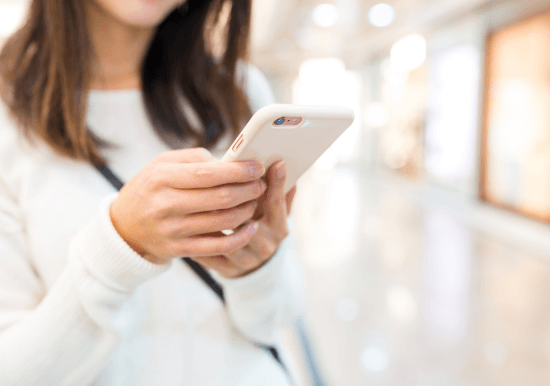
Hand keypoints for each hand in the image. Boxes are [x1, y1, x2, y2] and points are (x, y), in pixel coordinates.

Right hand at [109, 148, 266, 263]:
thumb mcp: (160, 164)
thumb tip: (227, 162)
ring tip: (253, 201)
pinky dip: (240, 237)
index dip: (237, 171)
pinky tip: (250, 227)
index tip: (256, 167)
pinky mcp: (179, 250)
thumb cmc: (150, 189)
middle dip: (248, 190)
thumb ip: (193, 159)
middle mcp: (166, 205)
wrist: (124, 228)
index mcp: (162, 178)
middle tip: (259, 184)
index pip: (208, 173)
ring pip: (223, 221)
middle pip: (220, 198)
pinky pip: (218, 246)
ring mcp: (172, 230)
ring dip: (246, 211)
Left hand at [191, 160, 296, 277]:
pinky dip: (199, 240)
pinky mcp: (228, 270)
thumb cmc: (263, 228)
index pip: (277, 203)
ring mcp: (247, 259)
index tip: (275, 162)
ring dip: (212, 221)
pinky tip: (188, 224)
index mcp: (279, 227)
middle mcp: (266, 244)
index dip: (276, 183)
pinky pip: (210, 254)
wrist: (255, 266)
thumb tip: (282, 164)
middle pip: (250, 221)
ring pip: (228, 239)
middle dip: (234, 202)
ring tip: (196, 203)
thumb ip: (278, 191)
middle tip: (220, 181)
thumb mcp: (274, 212)